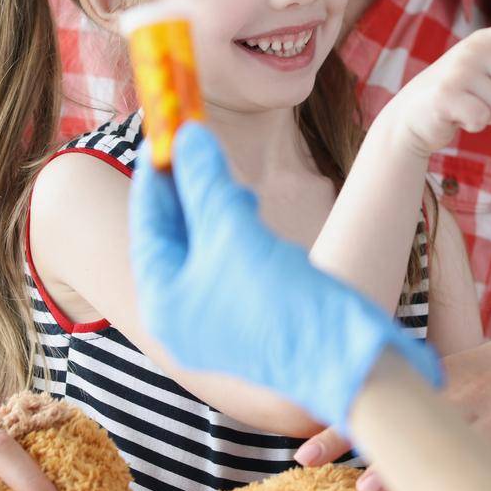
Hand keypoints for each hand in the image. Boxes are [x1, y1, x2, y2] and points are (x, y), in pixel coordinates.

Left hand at [129, 122, 442, 427]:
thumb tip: (185, 135)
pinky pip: (227, 265)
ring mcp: (211, 322)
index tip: (167, 133)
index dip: (156, 174)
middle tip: (205, 148)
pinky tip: (256, 219)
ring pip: (202, 249)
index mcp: (162, 300)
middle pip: (172, 236)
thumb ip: (205, 179)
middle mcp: (179, 315)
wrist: (343, 358)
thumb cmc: (280, 298)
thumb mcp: (235, 229)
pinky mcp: (245, 320)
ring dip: (215, 209)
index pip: (147, 223)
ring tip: (240, 190)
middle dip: (189, 189)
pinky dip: (236, 234)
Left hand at [294, 326, 490, 490]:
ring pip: (460, 453)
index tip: (305, 456)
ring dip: (427, 477)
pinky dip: (474, 485)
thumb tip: (340, 405)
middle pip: (421, 430)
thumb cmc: (483, 372)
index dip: (342, 431)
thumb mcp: (446, 370)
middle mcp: (469, 397)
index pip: (381, 404)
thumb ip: (403, 387)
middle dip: (390, 459)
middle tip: (360, 485)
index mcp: (441, 376)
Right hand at [380, 11, 490, 156]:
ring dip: (489, 117)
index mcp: (489, 41)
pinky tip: (457, 118)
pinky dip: (474, 125)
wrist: (412, 116)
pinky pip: (483, 118)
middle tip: (481, 100)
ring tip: (466, 107)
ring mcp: (459, 69)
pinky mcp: (447, 93)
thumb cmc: (459, 97)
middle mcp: (475, 49)